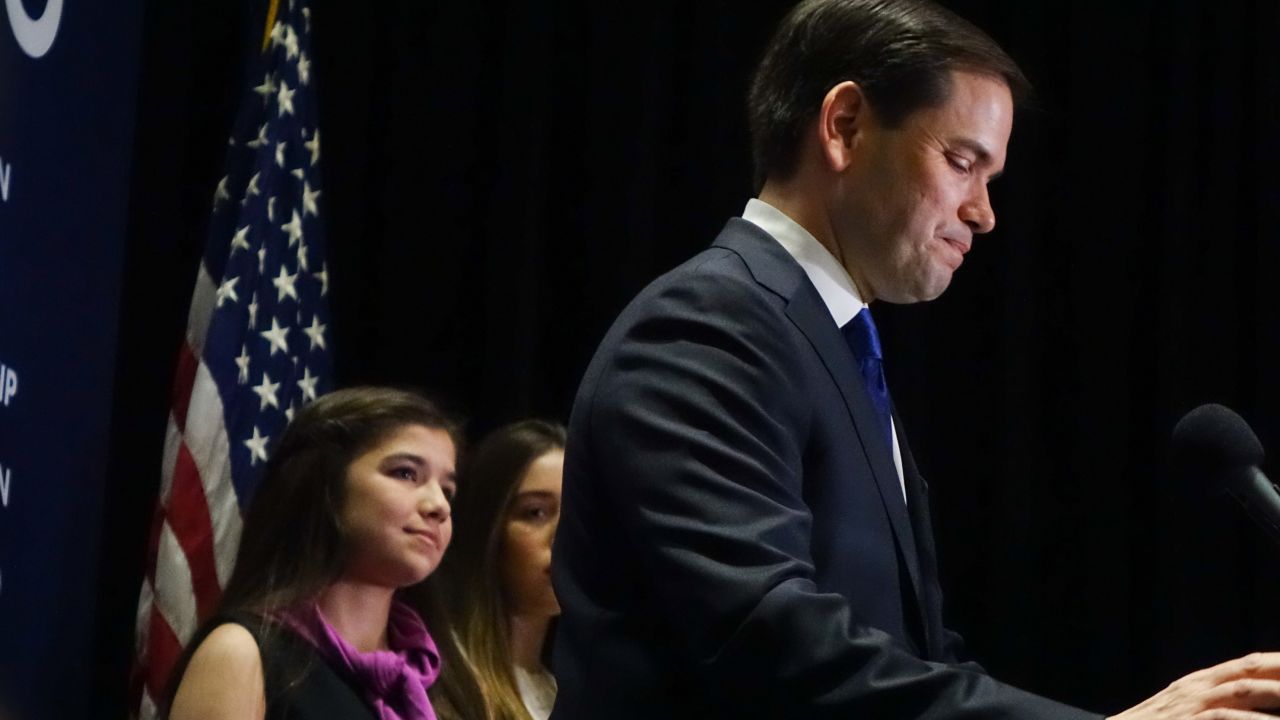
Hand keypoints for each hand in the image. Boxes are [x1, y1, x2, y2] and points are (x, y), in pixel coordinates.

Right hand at [1110, 652, 1279, 718]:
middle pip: (1249, 670)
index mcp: (1198, 683)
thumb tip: (1244, 706)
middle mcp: (1197, 688)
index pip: (1247, 665)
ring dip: (1276, 692)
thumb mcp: (1182, 711)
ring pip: (1243, 690)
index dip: (1276, 662)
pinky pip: (1226, 718)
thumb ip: (1210, 705)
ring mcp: (1192, 705)